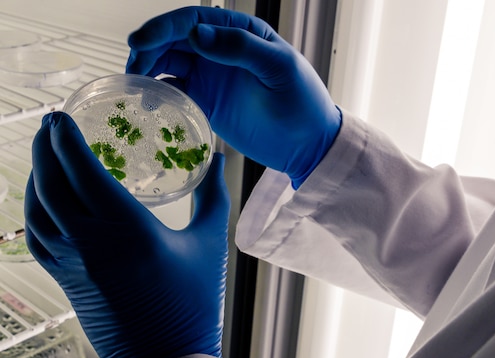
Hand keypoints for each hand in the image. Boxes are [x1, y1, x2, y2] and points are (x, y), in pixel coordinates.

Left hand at [25, 112, 229, 357]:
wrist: (168, 356)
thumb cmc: (194, 301)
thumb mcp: (210, 243)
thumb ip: (213, 196)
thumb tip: (219, 159)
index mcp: (128, 229)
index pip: (83, 171)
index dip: (66, 139)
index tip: (62, 116)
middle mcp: (91, 243)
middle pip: (51, 184)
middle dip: (47, 148)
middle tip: (53, 125)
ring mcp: (74, 264)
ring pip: (37, 210)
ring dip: (36, 175)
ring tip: (45, 154)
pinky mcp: (67, 281)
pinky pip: (37, 237)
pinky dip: (33, 209)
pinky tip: (42, 197)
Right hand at [126, 6, 341, 187]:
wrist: (308, 144)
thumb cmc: (303, 103)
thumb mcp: (278, 69)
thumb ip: (240, 49)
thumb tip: (197, 34)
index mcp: (241, 32)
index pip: (194, 20)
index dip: (164, 28)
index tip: (140, 41)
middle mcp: (221, 50)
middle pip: (175, 41)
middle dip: (149, 49)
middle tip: (132, 69)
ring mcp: (212, 77)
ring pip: (169, 64)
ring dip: (148, 70)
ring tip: (134, 85)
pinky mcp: (207, 103)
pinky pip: (175, 92)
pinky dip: (159, 94)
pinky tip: (149, 103)